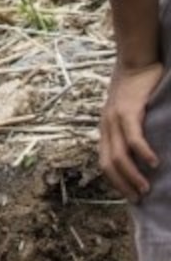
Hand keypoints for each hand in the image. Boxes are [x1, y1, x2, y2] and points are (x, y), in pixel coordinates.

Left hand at [100, 62, 163, 200]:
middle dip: (122, 185)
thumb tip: (145, 152)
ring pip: (119, 154)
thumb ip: (133, 130)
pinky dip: (142, 152)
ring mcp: (114, 118)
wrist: (135, 61)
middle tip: (139, 199)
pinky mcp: (127, 110)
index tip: (130, 196)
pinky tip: (153, 163)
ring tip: (145, 188)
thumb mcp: (131, 113)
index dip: (116, 181)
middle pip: (108, 164)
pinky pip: (132, 136)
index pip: (105, 162)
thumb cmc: (138, 88)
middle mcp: (106, 126)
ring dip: (132, 175)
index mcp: (106, 129)